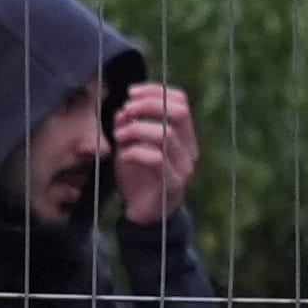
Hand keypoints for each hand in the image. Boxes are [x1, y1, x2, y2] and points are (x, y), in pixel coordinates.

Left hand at [107, 81, 197, 228]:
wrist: (144, 216)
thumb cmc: (138, 177)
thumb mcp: (132, 145)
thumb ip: (130, 125)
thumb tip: (124, 110)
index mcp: (185, 137)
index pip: (181, 101)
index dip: (156, 91)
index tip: (131, 93)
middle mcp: (189, 150)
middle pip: (177, 112)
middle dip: (148, 105)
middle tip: (125, 110)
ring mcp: (183, 168)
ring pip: (165, 134)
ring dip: (136, 129)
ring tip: (118, 136)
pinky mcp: (172, 184)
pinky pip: (156, 159)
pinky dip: (134, 152)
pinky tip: (123, 157)